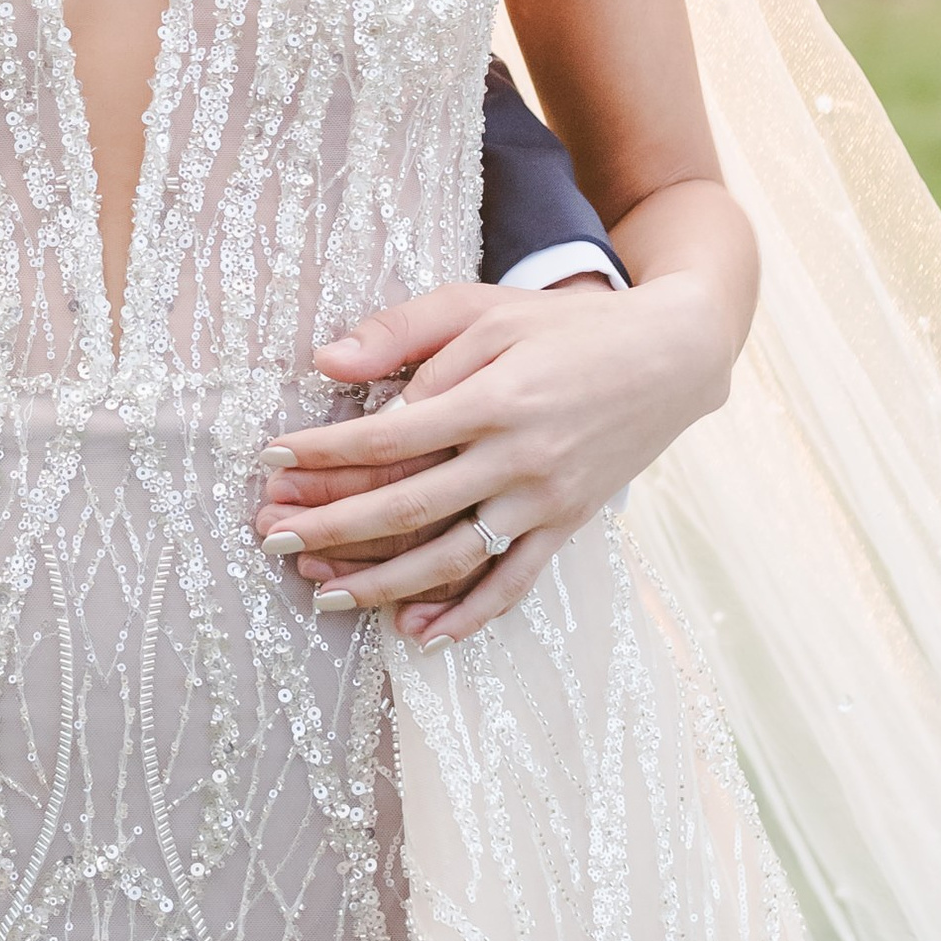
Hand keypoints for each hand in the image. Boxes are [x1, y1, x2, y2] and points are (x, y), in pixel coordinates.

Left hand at [255, 270, 725, 645]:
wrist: (672, 357)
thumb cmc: (565, 325)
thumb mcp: (483, 306)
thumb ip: (403, 332)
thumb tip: (324, 364)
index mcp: (493, 397)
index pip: (390, 435)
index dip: (324, 452)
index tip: (268, 460)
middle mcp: (519, 457)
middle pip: (410, 505)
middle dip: (333, 526)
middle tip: (271, 538)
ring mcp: (546, 500)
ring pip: (453, 557)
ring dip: (383, 582)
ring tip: (320, 595)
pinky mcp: (567, 526)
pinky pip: (513, 583)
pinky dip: (467, 616)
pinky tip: (417, 634)